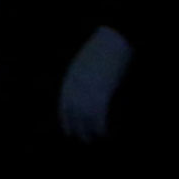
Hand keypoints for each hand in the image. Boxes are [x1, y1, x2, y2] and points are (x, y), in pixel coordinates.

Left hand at [58, 26, 133, 142]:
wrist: (114, 39)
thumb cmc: (104, 49)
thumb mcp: (86, 63)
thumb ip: (82, 79)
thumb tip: (85, 94)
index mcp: (71, 77)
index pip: (64, 104)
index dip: (66, 120)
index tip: (69, 131)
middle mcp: (76, 85)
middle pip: (73, 113)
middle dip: (77, 129)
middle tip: (84, 139)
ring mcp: (88, 88)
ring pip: (85, 118)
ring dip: (89, 131)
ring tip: (95, 138)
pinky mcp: (101, 91)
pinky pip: (98, 116)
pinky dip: (100, 127)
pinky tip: (105, 133)